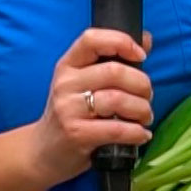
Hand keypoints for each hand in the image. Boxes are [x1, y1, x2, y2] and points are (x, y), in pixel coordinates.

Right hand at [26, 28, 154, 184]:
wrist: (43, 152)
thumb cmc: (72, 114)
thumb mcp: (84, 83)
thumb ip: (113, 61)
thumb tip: (146, 39)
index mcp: (68, 65)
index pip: (92, 39)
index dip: (121, 42)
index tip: (141, 56)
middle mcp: (66, 83)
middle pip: (114, 71)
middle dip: (142, 84)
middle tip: (147, 97)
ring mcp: (68, 109)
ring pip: (118, 99)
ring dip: (142, 109)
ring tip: (145, 117)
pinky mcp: (76, 134)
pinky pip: (116, 129)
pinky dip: (137, 132)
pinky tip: (142, 134)